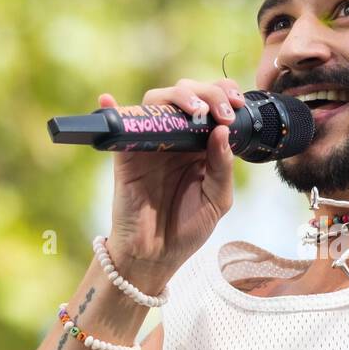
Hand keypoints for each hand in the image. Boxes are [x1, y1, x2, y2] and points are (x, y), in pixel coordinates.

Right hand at [100, 78, 243, 277]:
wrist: (157, 256)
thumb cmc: (187, 227)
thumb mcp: (217, 199)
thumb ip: (222, 166)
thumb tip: (222, 130)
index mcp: (200, 144)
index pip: (211, 104)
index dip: (224, 93)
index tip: (238, 104)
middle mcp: (175, 137)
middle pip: (185, 93)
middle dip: (208, 93)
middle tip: (222, 113)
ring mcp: (150, 143)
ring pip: (157, 100)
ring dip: (178, 96)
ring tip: (196, 112)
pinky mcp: (126, 155)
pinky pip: (119, 126)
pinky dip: (113, 109)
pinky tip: (110, 100)